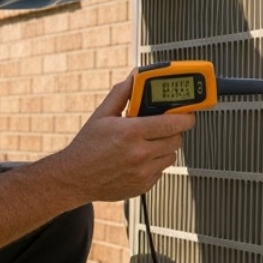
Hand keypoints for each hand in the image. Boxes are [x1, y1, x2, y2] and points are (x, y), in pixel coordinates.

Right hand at [50, 75, 195, 203]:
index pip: (173, 123)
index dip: (185, 117)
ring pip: (171, 156)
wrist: (74, 178)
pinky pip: (161, 171)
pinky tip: (139, 159)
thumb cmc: (87, 147)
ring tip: (148, 143)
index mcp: (132, 132)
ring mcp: (143, 172)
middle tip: (162, 127)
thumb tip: (135, 76)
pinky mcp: (143, 186)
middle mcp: (140, 154)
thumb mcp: (102, 115)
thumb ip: (122, 93)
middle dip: (173, 131)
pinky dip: (155, 163)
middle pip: (177, 139)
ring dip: (165, 148)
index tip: (187, 114)